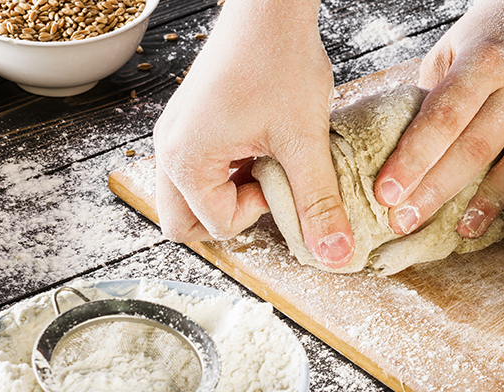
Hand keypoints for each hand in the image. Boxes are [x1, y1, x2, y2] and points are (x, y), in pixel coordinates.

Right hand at [153, 0, 354, 267]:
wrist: (270, 5)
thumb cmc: (279, 60)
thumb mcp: (304, 141)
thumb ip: (317, 203)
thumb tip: (334, 255)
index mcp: (185, 160)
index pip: (216, 225)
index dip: (258, 213)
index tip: (283, 178)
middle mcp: (169, 149)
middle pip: (184, 223)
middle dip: (229, 219)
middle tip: (266, 190)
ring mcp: (176, 134)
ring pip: (190, 197)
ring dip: (229, 195)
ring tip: (265, 165)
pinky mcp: (191, 122)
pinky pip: (199, 169)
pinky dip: (228, 173)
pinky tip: (260, 147)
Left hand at [373, 0, 503, 237]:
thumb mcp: (459, 44)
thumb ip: (434, 91)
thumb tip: (401, 146)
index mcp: (485, 59)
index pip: (442, 118)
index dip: (412, 160)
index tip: (386, 193)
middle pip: (473, 150)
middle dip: (434, 191)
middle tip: (405, 221)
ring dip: (484, 204)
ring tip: (460, 230)